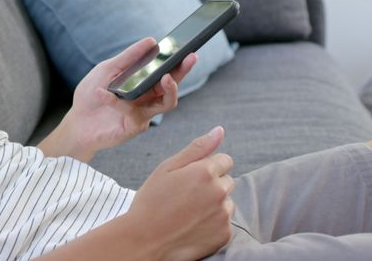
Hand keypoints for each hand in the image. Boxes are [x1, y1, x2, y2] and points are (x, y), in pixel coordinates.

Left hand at [39, 37, 196, 160]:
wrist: (77, 122)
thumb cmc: (92, 95)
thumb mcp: (107, 69)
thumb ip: (128, 58)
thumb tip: (151, 40)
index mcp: (144, 83)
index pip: (167, 70)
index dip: (179, 61)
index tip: (188, 48)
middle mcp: (149, 98)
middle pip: (173, 85)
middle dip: (184, 71)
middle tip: (190, 57)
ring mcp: (144, 113)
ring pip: (167, 103)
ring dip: (170, 89)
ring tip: (166, 77)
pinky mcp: (135, 127)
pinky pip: (134, 112)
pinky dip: (117, 101)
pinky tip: (103, 92)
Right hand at [125, 126, 235, 260]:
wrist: (144, 241)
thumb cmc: (151, 202)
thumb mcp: (168, 168)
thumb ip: (197, 148)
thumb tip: (220, 130)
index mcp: (206, 171)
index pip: (225, 160)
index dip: (207, 168)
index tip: (192, 179)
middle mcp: (219, 191)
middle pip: (227, 181)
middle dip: (213, 186)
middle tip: (187, 197)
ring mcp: (223, 214)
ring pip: (227, 203)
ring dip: (215, 205)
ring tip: (189, 214)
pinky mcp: (224, 235)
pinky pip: (226, 224)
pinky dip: (214, 225)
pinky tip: (194, 227)